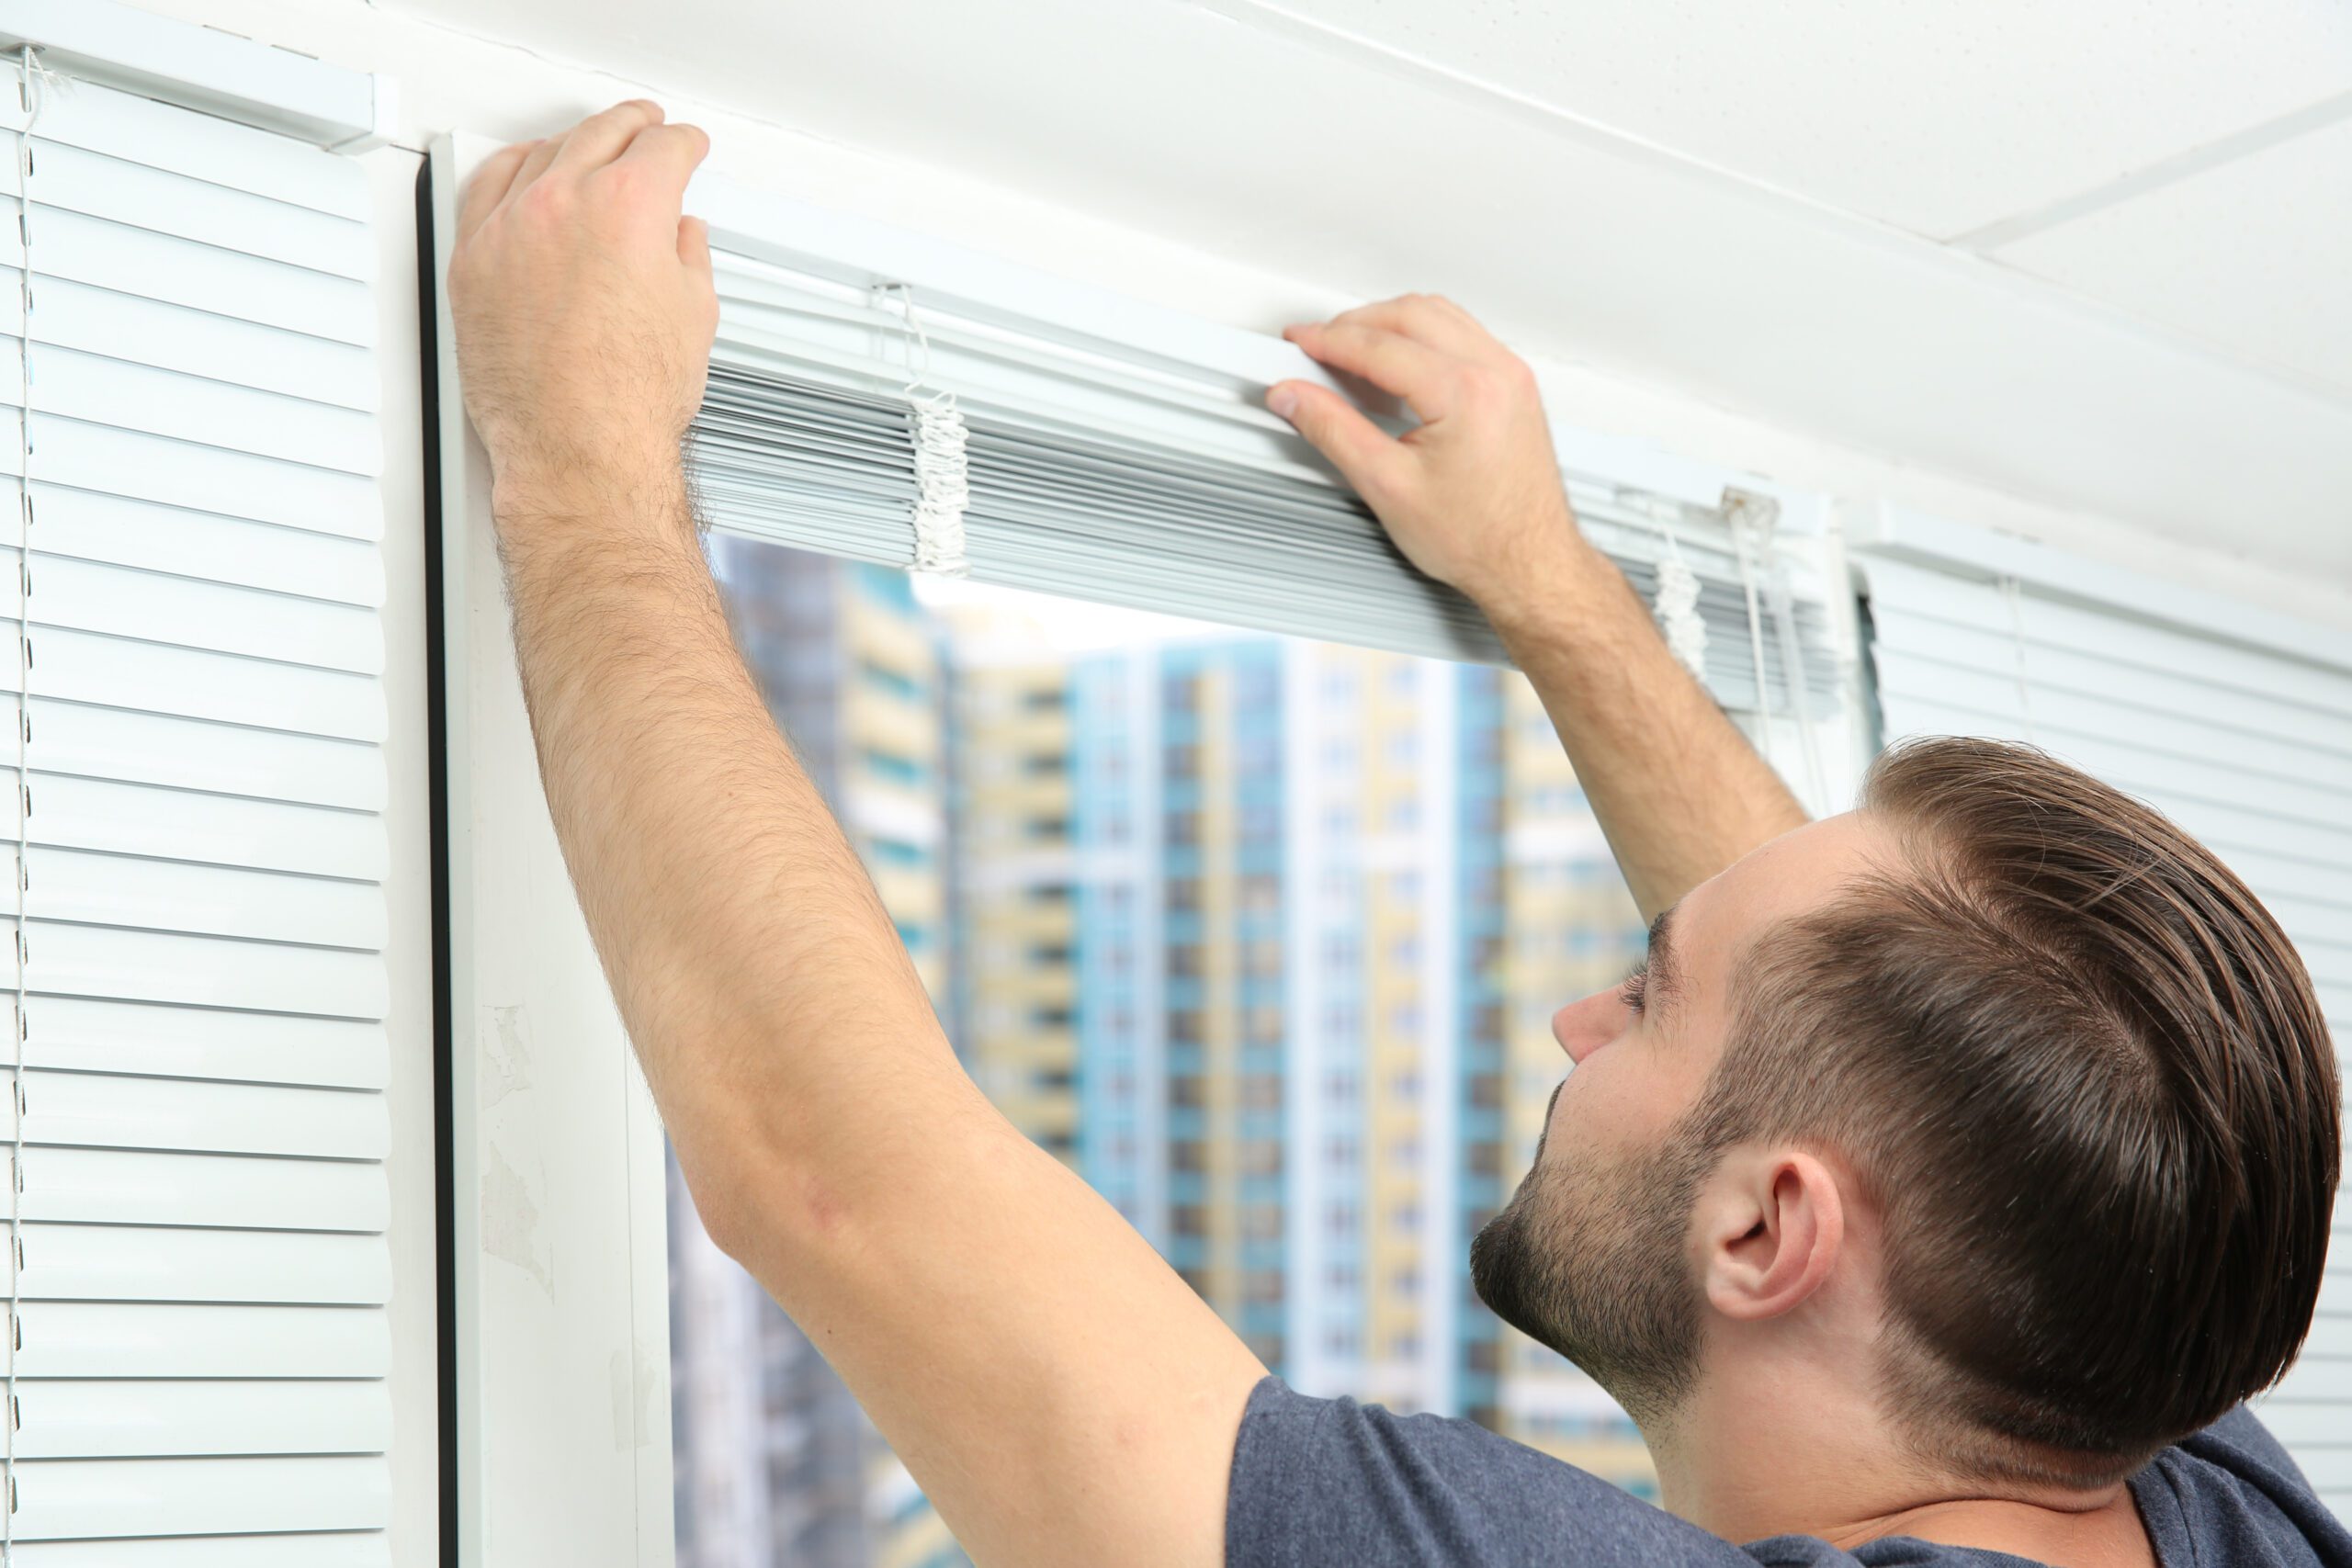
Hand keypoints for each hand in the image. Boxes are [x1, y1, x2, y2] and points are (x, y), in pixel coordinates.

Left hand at [448, 101, 718, 515]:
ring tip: (591, 144)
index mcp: (629, 206)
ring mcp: (510, 229)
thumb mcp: (694, 315)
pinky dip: (511, 169)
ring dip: (575, 142)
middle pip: (601, 135)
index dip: (685, 144)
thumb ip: (688, 257)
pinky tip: (523, 168)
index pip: (664, 149)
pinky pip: (486, 190)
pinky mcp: (474, 261)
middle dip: (634, 127)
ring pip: (542, 155)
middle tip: (649, 128)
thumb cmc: (630, 400)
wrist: (578, 450)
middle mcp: (563, 204)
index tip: (687, 146)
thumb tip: (682, 237)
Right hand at [1270, 295, 1592, 629]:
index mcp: (1466, 393)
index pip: (1380, 345)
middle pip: (1410, 314)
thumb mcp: (1388, 487)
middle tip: (1317, 345)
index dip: (1328, 341)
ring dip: (1389, 323)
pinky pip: (1462, 333)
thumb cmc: (1479, 539)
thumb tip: (1297, 398)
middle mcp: (1496, 373)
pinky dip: (1422, 335)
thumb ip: (1333, 431)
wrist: (1529, 564)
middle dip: (1354, 324)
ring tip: (1350, 351)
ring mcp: (1511, 375)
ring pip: (1438, 314)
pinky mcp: (1515, 385)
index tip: (1300, 344)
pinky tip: (1396, 360)